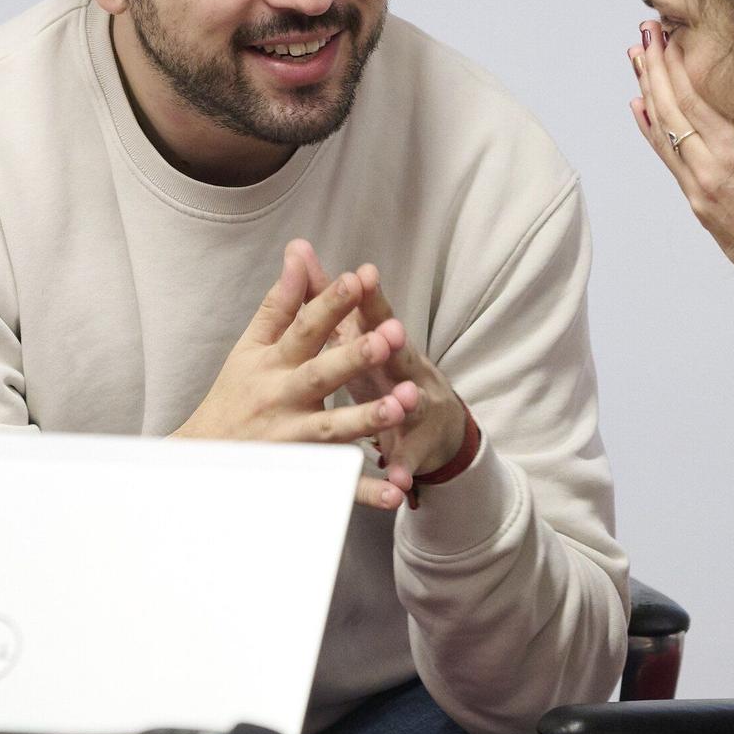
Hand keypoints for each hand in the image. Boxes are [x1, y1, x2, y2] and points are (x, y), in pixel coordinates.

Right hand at [175, 239, 420, 508]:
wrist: (200, 461)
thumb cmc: (233, 396)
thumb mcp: (250, 347)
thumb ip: (281, 302)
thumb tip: (300, 251)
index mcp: (274, 363)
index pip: (304, 327)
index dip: (331, 303)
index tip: (358, 278)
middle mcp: (282, 399)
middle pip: (321, 375)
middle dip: (354, 356)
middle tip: (391, 337)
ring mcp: (291, 440)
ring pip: (332, 430)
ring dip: (367, 419)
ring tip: (402, 407)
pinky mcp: (300, 474)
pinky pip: (335, 485)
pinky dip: (362, 491)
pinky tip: (394, 492)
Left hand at [296, 246, 468, 491]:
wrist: (436, 424)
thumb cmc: (386, 368)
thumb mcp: (358, 331)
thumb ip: (325, 295)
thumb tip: (297, 248)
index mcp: (385, 345)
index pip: (376, 316)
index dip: (370, 297)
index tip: (363, 273)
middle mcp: (404, 372)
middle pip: (398, 356)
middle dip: (391, 345)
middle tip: (389, 333)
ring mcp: (414, 411)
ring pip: (409, 409)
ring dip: (403, 406)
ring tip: (401, 404)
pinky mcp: (415, 449)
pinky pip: (406, 461)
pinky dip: (400, 471)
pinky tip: (396, 485)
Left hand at [629, 21, 733, 274]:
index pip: (694, 99)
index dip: (676, 63)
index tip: (666, 33)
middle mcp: (710, 170)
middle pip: (670, 109)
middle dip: (654, 67)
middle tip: (643, 32)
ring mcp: (699, 187)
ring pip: (663, 131)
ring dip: (647, 91)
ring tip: (636, 57)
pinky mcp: (698, 202)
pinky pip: (667, 158)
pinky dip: (651, 129)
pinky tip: (639, 107)